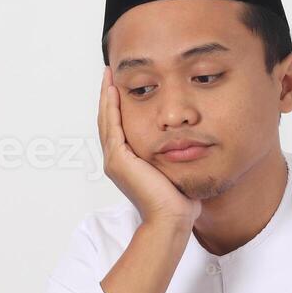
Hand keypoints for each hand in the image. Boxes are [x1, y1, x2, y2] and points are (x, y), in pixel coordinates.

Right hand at [97, 67, 201, 228]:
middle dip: (107, 96)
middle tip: (108, 74)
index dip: (116, 106)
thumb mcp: (173, 168)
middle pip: (107, 120)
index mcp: (126, 162)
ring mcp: (115, 160)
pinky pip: (112, 126)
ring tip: (108, 76)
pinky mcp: (119, 159)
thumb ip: (171, 154)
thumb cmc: (177, 200)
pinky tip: (113, 91)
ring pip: (106, 120)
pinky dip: (111, 107)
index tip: (119, 86)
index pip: (118, 127)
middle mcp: (116, 160)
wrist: (171, 218)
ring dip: (106, 96)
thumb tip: (185, 142)